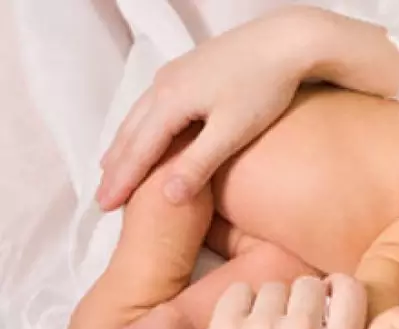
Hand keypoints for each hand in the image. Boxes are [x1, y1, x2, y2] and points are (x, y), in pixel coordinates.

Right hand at [96, 8, 313, 210]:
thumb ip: (199, 164)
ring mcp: (174, 74)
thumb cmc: (264, 88)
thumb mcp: (233, 130)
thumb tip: (167, 198)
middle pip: (131, 133)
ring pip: (138, 117)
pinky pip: (152, 105)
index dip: (122, 181)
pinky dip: (140, 128)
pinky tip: (144, 135)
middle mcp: (163, 85)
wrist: (286, 42)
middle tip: (102, 198)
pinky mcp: (188, 70)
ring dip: (124, 146)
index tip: (106, 206)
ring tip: (111, 170)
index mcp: (170, 101)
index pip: (138, 150)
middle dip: (115, 167)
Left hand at [193, 275, 377, 328]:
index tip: (330, 297)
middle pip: (309, 284)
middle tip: (295, 318)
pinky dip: (242, 303)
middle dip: (304, 298)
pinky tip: (245, 324)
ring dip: (272, 304)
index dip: (339, 287)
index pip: (349, 287)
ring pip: (274, 287)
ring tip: (268, 327)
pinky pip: (240, 292)